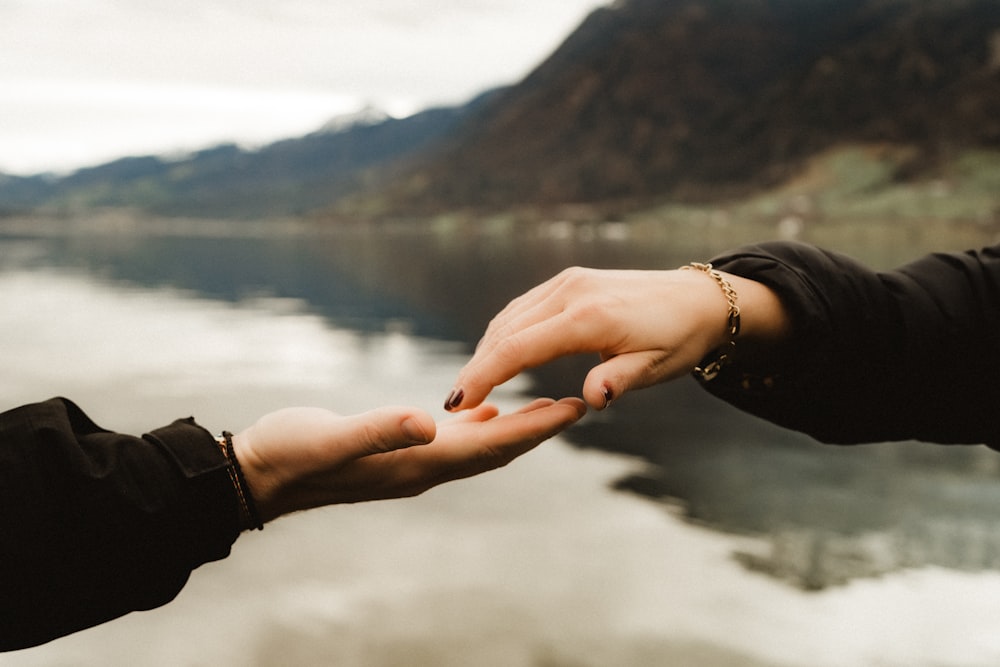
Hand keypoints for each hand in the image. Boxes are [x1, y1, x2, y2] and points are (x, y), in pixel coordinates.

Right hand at [232, 397, 586, 522]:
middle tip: (578, 405)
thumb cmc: (291, 454)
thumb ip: (379, 430)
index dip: (534, 429)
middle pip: (496, 450)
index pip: (491, 446)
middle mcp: (422, 467)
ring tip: (548, 406)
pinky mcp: (395, 451)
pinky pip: (453, 441)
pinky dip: (480, 427)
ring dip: (517, 429)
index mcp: (416, 463)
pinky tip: (489, 411)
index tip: (574, 409)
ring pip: (479, 446)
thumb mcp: (331, 439)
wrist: (258, 475)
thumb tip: (429, 421)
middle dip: (539, 430)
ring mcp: (409, 462)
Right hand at [445, 266, 788, 411]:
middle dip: (477, 367)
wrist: (700, 299)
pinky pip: (524, 307)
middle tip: (454, 405)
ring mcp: (567, 282)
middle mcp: (570, 292)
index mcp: (588, 317)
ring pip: (510, 317)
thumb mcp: (657, 367)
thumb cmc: (679, 338)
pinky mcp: (569, 281)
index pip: (519, 348)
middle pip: (505, 331)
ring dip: (487, 349)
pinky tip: (498, 354)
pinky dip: (505, 332)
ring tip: (471, 385)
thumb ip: (619, 381)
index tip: (457, 402)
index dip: (483, 375)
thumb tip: (590, 401)